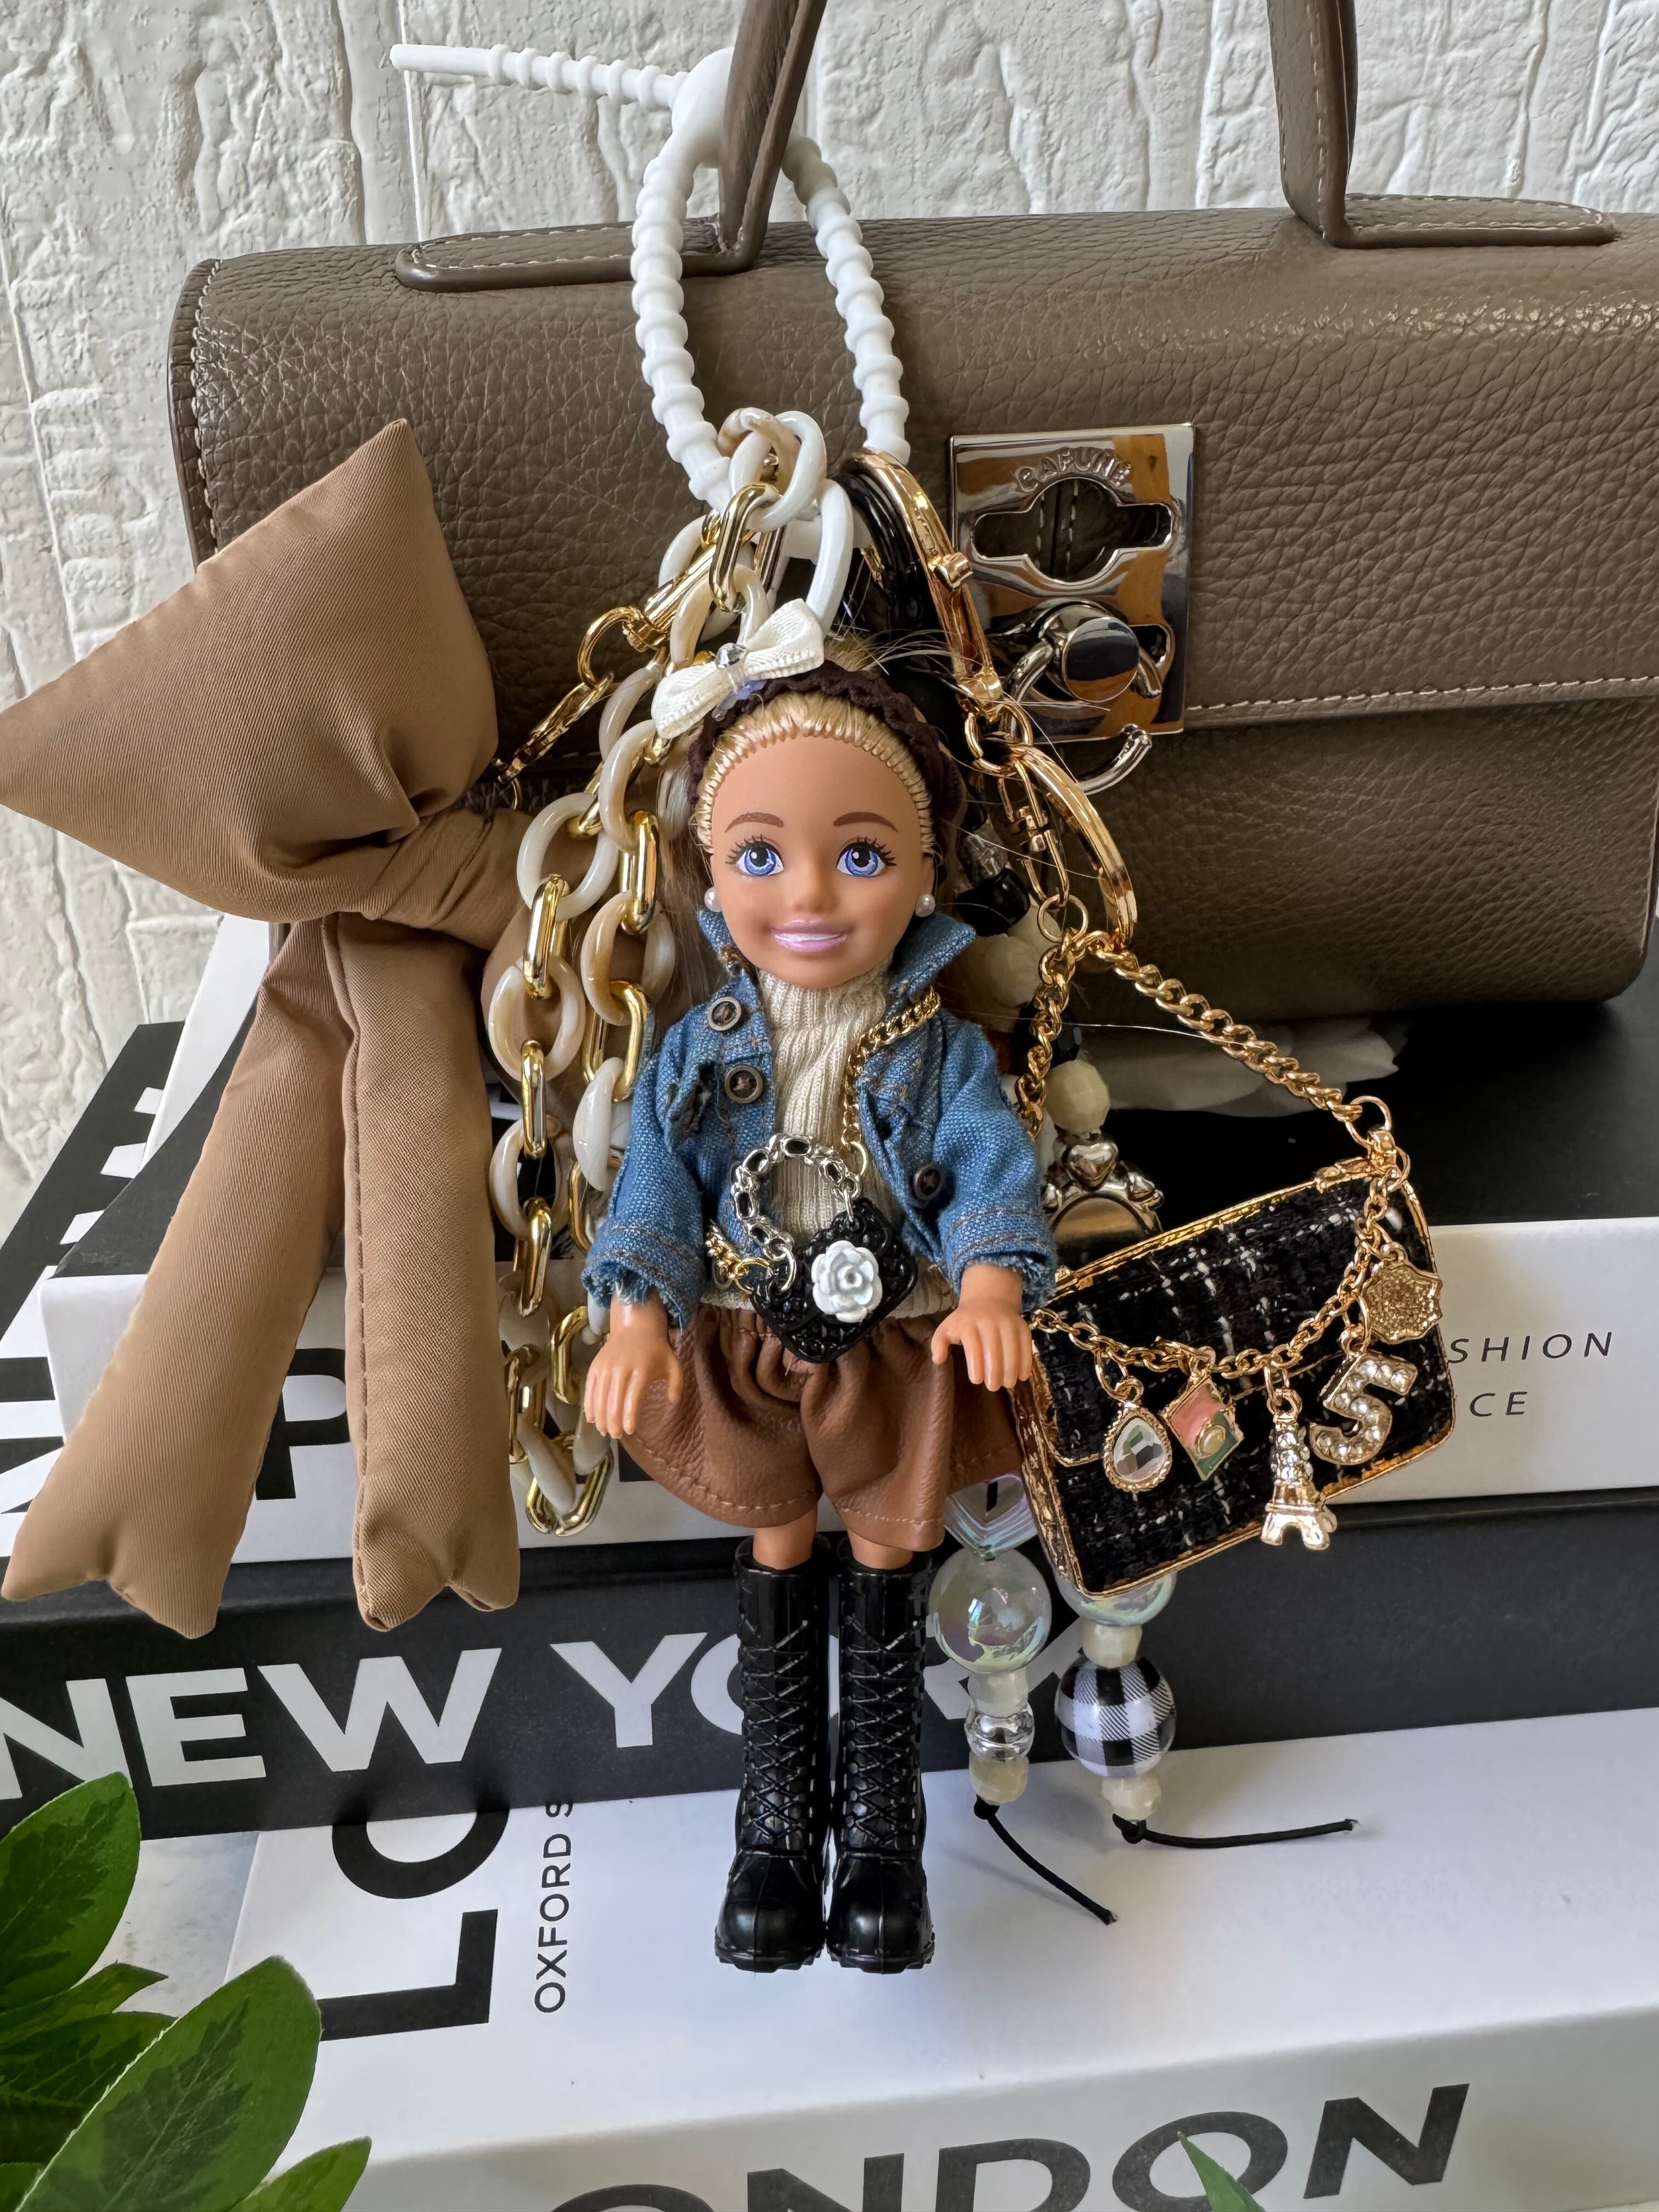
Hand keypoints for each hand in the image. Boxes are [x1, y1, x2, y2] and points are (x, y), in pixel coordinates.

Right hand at [583, 1297, 683, 1436]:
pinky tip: (591, 1418)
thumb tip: (673, 1402)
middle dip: (613, 1421)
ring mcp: (606, 1367)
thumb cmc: (656, 1350)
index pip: (632, 1397)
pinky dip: (589, 1404)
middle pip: (613, 1400)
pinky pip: (590, 1388)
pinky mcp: (595, 1366)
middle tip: (615, 1436)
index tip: (629, 1431)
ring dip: (600, 1416)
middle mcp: (621, 1369)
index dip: (629, 1416)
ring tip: (603, 1431)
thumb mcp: (672, 1365)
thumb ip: (676, 1384)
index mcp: (641, 1370)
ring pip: (599, 1396)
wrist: (635, 1327)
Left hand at [930, 1264, 1032, 1391]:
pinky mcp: (1022, 1326)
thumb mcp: (946, 1327)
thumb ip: (938, 1343)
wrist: (988, 1299)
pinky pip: (1026, 1345)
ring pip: (1012, 1348)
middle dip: (994, 1371)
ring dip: (1011, 1369)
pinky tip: (1023, 1376)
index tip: (977, 1380)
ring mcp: (1008, 1322)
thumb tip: (938, 1360)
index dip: (976, 1365)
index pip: (973, 1346)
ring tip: (1008, 1384)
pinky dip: (1026, 1361)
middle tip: (993, 1387)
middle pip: (994, 1349)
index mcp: (968, 1323)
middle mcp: (989, 1321)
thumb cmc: (965, 1321)